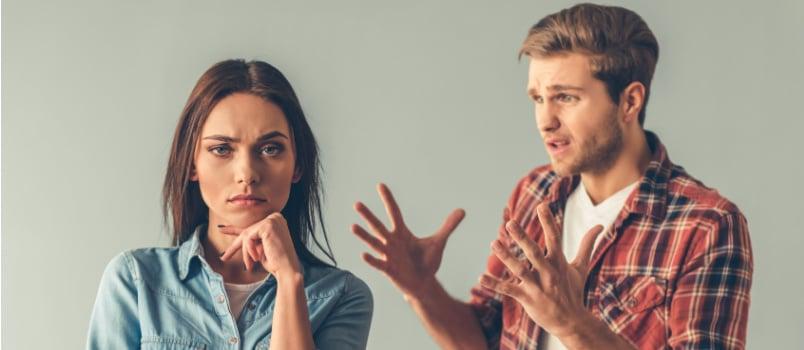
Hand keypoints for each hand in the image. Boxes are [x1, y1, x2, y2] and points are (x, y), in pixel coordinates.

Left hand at [219, 213, 301, 278]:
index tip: (221, 229)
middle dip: (236, 246)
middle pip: (248, 231)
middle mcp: (275, 217)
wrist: (287, 270)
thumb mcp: (260, 248)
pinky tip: (256, 259)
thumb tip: (236, 236)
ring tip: (250, 265)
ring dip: (246, 253)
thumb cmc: (276, 262)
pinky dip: (249, 250)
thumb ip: (251, 240)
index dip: (234, 230)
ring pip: (247, 235)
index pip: (252, 227)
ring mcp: (272, 220)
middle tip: (224, 257)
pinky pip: (249, 238)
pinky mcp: (268, 225)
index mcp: (275, 221)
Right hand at [352, 183, 464, 298]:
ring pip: (374, 243)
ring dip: (364, 235)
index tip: (380, 185)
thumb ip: (448, 226)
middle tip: (357, 203)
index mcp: (402, 233)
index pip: (394, 213)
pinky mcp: (389, 270)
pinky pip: (379, 264)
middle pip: (378, 226)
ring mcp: (388, 256)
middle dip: (368, 215)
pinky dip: (372, 260)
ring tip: (353, 226)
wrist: (423, 284)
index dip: (388, 199)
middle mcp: (392, 242)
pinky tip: (363, 254)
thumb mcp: (438, 242)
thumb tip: (462, 210)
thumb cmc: (426, 261)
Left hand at [479, 202, 603, 338]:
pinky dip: (494, 284)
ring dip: (506, 257)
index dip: (548, 221)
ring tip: (493, 243)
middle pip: (535, 253)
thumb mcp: (581, 267)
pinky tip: (480, 277)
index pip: (554, 238)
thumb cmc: (574, 291)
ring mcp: (538, 287)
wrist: (572, 321)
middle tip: (510, 223)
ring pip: (520, 270)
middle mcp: (548, 273)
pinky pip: (509, 290)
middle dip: (523, 238)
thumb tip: (600, 225)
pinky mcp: (527, 299)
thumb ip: (587, 244)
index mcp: (559, 262)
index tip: (542, 205)